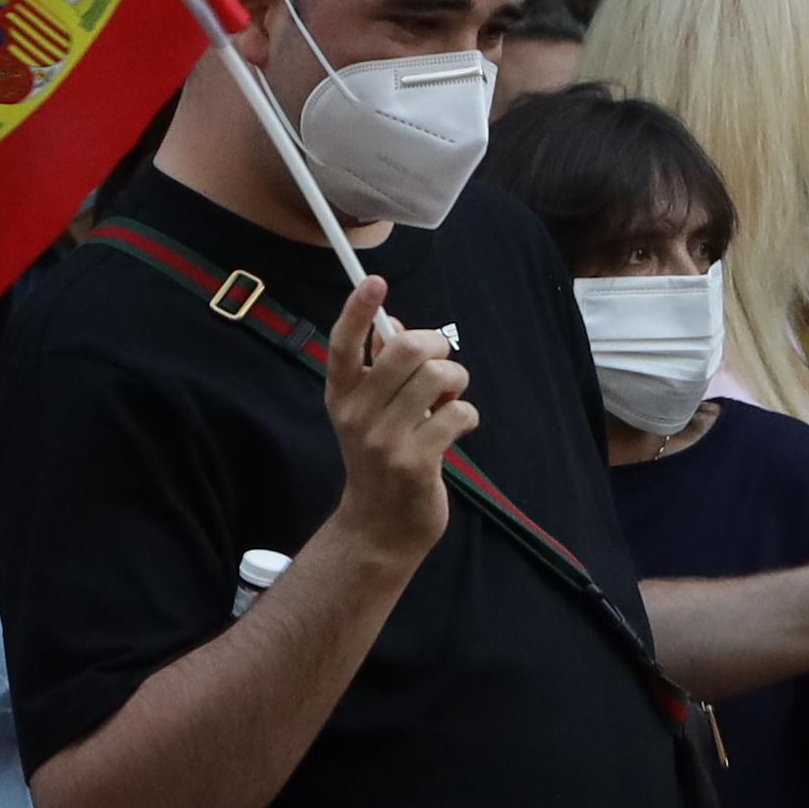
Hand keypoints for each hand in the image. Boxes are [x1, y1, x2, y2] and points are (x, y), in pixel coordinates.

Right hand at [316, 279, 470, 558]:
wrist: (379, 527)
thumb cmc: (380, 458)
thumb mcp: (368, 412)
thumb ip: (378, 368)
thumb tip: (390, 324)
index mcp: (341, 396)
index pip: (342, 345)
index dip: (356, 310)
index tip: (374, 280)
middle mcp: (356, 414)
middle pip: (406, 349)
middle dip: (437, 348)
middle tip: (441, 366)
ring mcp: (385, 440)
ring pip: (439, 377)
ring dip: (457, 383)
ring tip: (451, 401)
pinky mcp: (416, 462)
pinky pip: (458, 413)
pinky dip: (467, 416)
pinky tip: (457, 430)